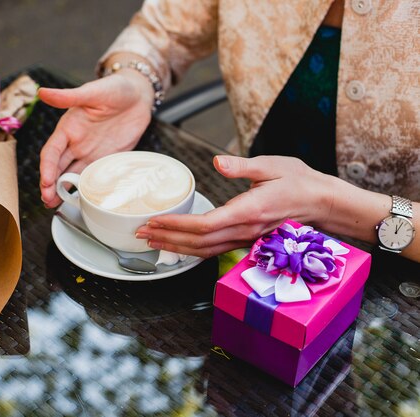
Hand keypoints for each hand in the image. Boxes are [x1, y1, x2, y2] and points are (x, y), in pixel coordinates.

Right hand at [39, 70, 153, 207]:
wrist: (139, 95)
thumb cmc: (115, 88)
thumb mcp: (93, 91)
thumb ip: (68, 96)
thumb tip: (42, 92)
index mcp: (68, 128)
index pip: (51, 152)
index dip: (47, 167)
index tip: (46, 182)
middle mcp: (76, 143)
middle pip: (57, 168)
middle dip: (50, 185)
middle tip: (48, 201)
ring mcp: (91, 153)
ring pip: (72, 176)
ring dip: (63, 191)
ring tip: (56, 205)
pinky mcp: (107, 159)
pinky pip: (93, 177)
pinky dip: (85, 189)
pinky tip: (81, 200)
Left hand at [136, 155, 334, 256]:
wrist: (322, 203)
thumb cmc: (299, 182)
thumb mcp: (271, 165)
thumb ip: (242, 167)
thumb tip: (218, 163)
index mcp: (248, 211)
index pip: (204, 225)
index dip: (176, 225)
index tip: (155, 221)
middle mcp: (244, 230)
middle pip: (198, 242)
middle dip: (167, 238)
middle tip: (142, 232)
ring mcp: (245, 239)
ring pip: (204, 250)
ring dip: (176, 246)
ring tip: (152, 240)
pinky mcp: (246, 240)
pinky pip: (214, 250)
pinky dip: (191, 250)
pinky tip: (178, 246)